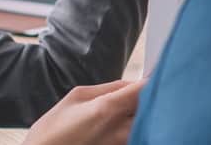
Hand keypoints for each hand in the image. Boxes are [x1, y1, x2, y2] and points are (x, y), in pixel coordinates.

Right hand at [21, 79, 144, 144]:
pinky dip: (137, 126)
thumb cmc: (53, 130)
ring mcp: (122, 144)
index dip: (154, 78)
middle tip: (147, 89)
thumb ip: (108, 88)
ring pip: (146, 122)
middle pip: (152, 106)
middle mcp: (121, 129)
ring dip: (145, 112)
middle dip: (152, 95)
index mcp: (108, 109)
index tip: (157, 73)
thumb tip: (131, 83)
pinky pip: (137, 135)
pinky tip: (124, 122)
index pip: (145, 88)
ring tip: (131, 107)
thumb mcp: (76, 97)